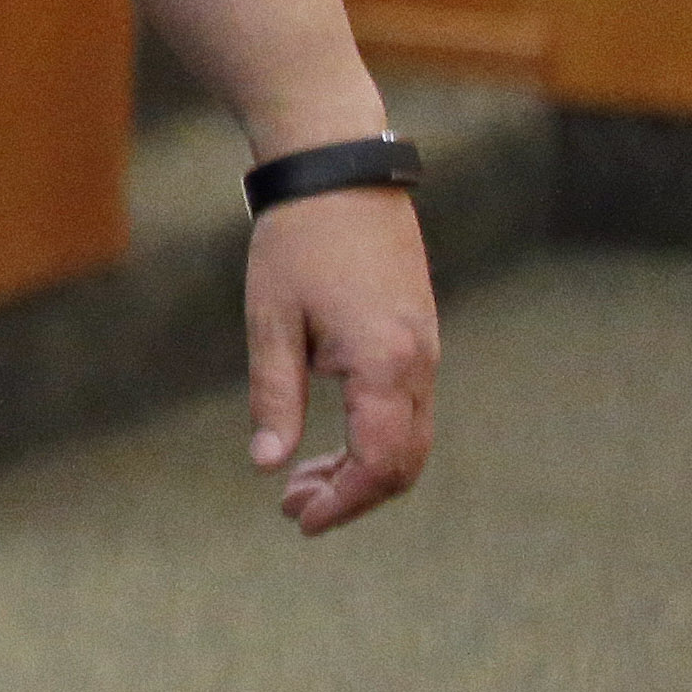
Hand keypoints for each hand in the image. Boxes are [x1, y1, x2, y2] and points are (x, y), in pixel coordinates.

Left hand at [242, 186, 436, 535]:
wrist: (341, 172)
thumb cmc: (298, 241)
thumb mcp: (272, 320)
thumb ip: (274, 396)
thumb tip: (266, 466)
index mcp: (387, 364)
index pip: (379, 464)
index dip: (342, 502)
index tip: (298, 519)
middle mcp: (420, 365)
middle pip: (403, 463)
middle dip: (351, 495)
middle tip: (291, 507)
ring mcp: (425, 351)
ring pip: (408, 439)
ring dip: (360, 469)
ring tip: (300, 482)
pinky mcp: (417, 337)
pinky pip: (407, 410)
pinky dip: (372, 437)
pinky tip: (327, 440)